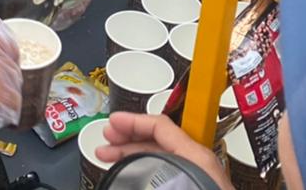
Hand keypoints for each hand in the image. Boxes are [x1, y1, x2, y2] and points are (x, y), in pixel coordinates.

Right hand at [96, 113, 232, 189]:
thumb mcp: (186, 172)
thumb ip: (163, 152)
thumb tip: (139, 158)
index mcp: (197, 155)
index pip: (160, 125)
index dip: (132, 121)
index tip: (113, 123)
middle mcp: (199, 161)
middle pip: (157, 139)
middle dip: (127, 138)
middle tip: (106, 141)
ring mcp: (199, 174)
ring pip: (160, 155)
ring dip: (132, 154)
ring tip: (110, 157)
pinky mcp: (197, 184)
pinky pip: (166, 167)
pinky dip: (144, 166)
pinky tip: (133, 172)